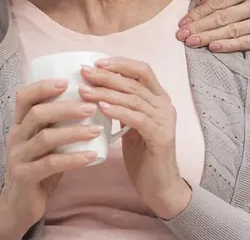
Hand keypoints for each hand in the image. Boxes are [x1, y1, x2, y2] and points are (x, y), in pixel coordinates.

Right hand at [0, 79, 101, 238]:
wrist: (18, 206)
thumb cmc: (38, 169)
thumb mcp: (43, 144)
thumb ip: (57, 126)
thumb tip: (91, 104)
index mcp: (19, 125)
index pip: (24, 97)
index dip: (43, 87)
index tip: (66, 81)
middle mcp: (16, 137)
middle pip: (37, 114)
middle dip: (66, 108)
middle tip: (91, 107)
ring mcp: (18, 157)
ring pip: (46, 138)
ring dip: (74, 132)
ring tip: (97, 130)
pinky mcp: (25, 177)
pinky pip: (51, 164)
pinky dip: (73, 159)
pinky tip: (92, 156)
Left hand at [79, 58, 191, 219]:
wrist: (160, 187)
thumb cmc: (143, 156)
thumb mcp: (131, 127)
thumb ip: (122, 108)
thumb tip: (95, 90)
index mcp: (159, 99)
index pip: (142, 70)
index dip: (120, 63)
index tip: (97, 63)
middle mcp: (165, 105)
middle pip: (134, 82)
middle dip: (107, 75)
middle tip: (84, 72)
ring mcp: (165, 120)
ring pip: (133, 98)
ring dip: (106, 92)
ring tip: (85, 90)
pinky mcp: (161, 137)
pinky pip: (137, 119)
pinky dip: (118, 111)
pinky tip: (101, 108)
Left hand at [176, 0, 249, 52]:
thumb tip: (202, 2)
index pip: (219, 0)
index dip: (198, 12)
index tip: (183, 21)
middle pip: (223, 16)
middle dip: (199, 26)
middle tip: (181, 34)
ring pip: (233, 30)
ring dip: (208, 37)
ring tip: (191, 42)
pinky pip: (248, 41)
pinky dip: (229, 45)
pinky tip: (214, 47)